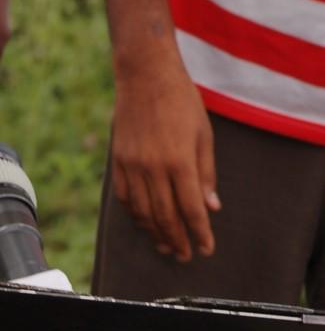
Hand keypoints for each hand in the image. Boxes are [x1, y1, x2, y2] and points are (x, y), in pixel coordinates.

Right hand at [111, 57, 220, 260]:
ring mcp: (133, 166)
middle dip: (178, 239)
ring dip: (156, 233)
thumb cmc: (181, 101)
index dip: (200, 232)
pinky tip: (145, 223)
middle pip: (166, 216)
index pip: (191, 208)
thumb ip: (206, 173)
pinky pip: (126, 198)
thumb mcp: (203, 134)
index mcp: (180, 160)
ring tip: (166, 246)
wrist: (145, 75)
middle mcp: (154, 167)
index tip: (206, 248)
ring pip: (143, 212)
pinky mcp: (119, 162)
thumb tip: (211, 207)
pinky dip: (136, 215)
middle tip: (185, 255)